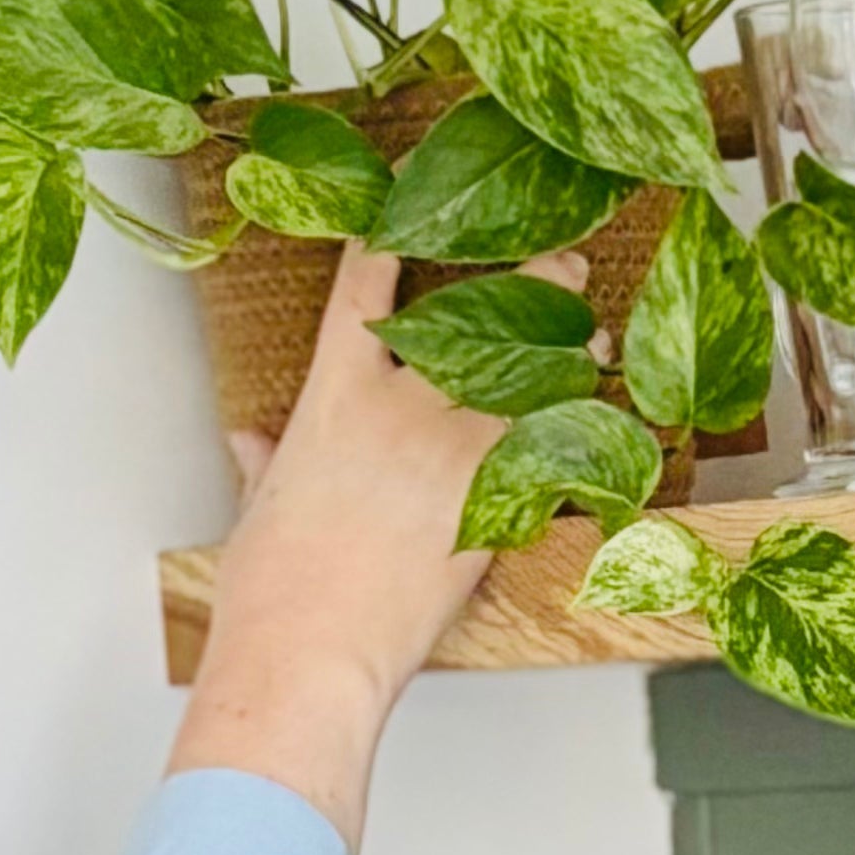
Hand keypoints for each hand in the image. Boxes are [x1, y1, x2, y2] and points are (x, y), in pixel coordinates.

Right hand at [171, 247, 560, 848]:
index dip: (400, 229)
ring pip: (538, 378)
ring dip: (574, 353)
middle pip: (482, 317)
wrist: (309, 654)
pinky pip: (558, 455)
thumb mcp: (261, 509)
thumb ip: (266, 460)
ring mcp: (458, 456)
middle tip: (564, 263)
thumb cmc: (273, 591)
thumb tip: (249, 441)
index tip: (423, 201)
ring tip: (597, 337)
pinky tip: (605, 426)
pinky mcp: (500, 510)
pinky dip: (583, 436)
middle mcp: (404, 410)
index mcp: (336, 396)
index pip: (370, 282)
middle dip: (534, 282)